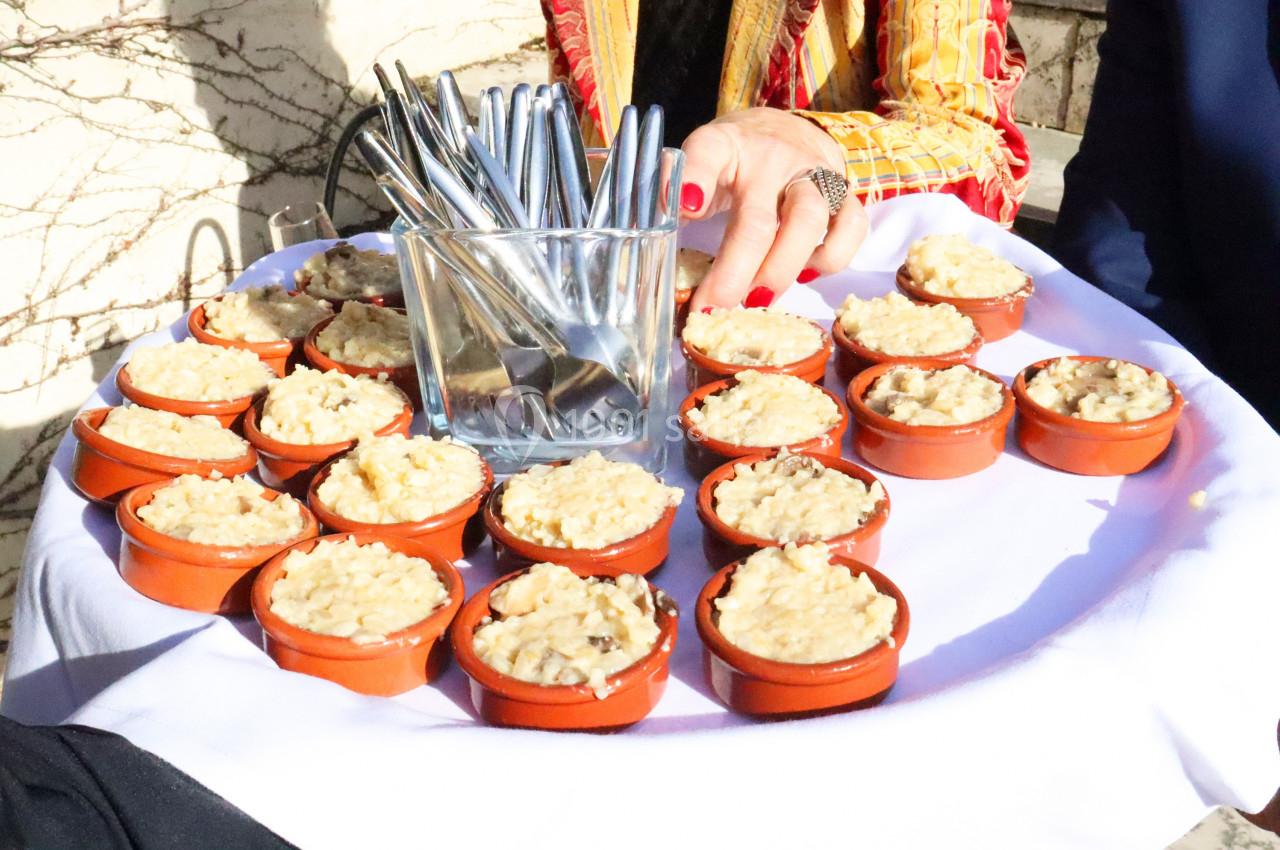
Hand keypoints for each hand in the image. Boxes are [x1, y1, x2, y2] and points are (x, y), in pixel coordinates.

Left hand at [680, 107, 868, 310]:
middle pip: (759, 218)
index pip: (707, 152)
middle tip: (714, 306)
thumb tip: (652, 238)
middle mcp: (772, 159)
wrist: (787, 132)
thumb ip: (678, 196)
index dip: (695, 180)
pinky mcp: (845, 193)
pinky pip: (851, 227)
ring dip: (781, 270)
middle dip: (735, 271)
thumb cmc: (736, 161)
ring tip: (757, 299)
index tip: (685, 208)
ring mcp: (812, 175)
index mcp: (726, 146)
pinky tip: (804, 274)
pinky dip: (830, 258)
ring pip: (809, 221)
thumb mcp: (699, 168)